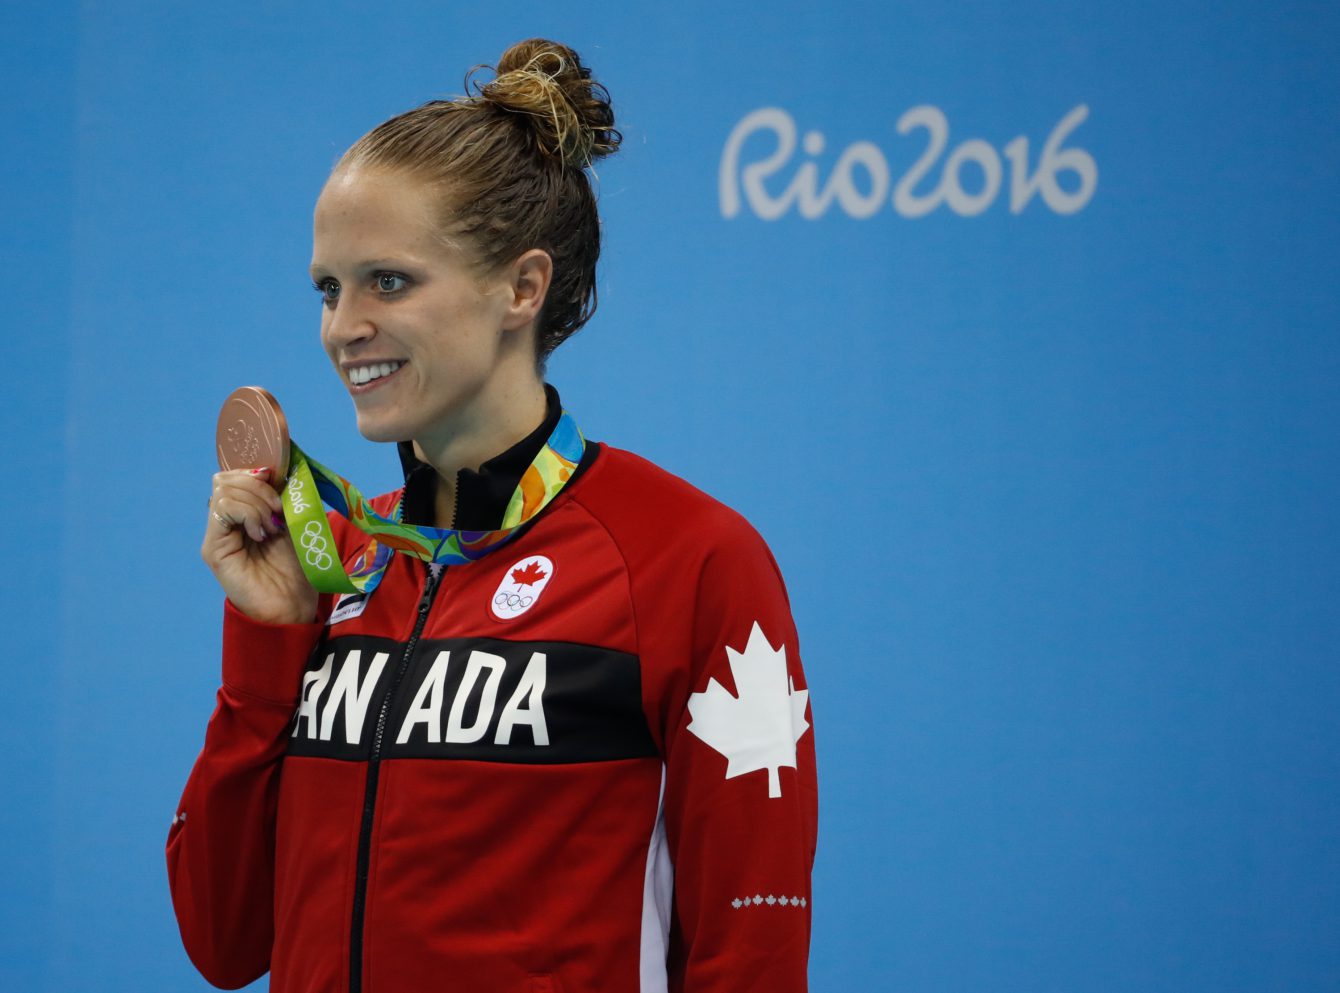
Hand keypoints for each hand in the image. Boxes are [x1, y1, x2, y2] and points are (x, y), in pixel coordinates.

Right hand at [202, 467, 318, 624]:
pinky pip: (222, 509)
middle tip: (278, 511)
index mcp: (244, 513)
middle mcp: (226, 522)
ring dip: (256, 502)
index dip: (256, 473)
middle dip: (258, 487)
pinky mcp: (214, 548)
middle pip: (225, 478)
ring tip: (272, 527)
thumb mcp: (294, 523)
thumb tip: (275, 468)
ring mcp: (218, 535)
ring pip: (223, 490)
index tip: (279, 485)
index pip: (235, 475)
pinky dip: (247, 514)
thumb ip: (282, 497)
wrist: (293, 605)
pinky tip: (261, 534)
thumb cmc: (298, 568)